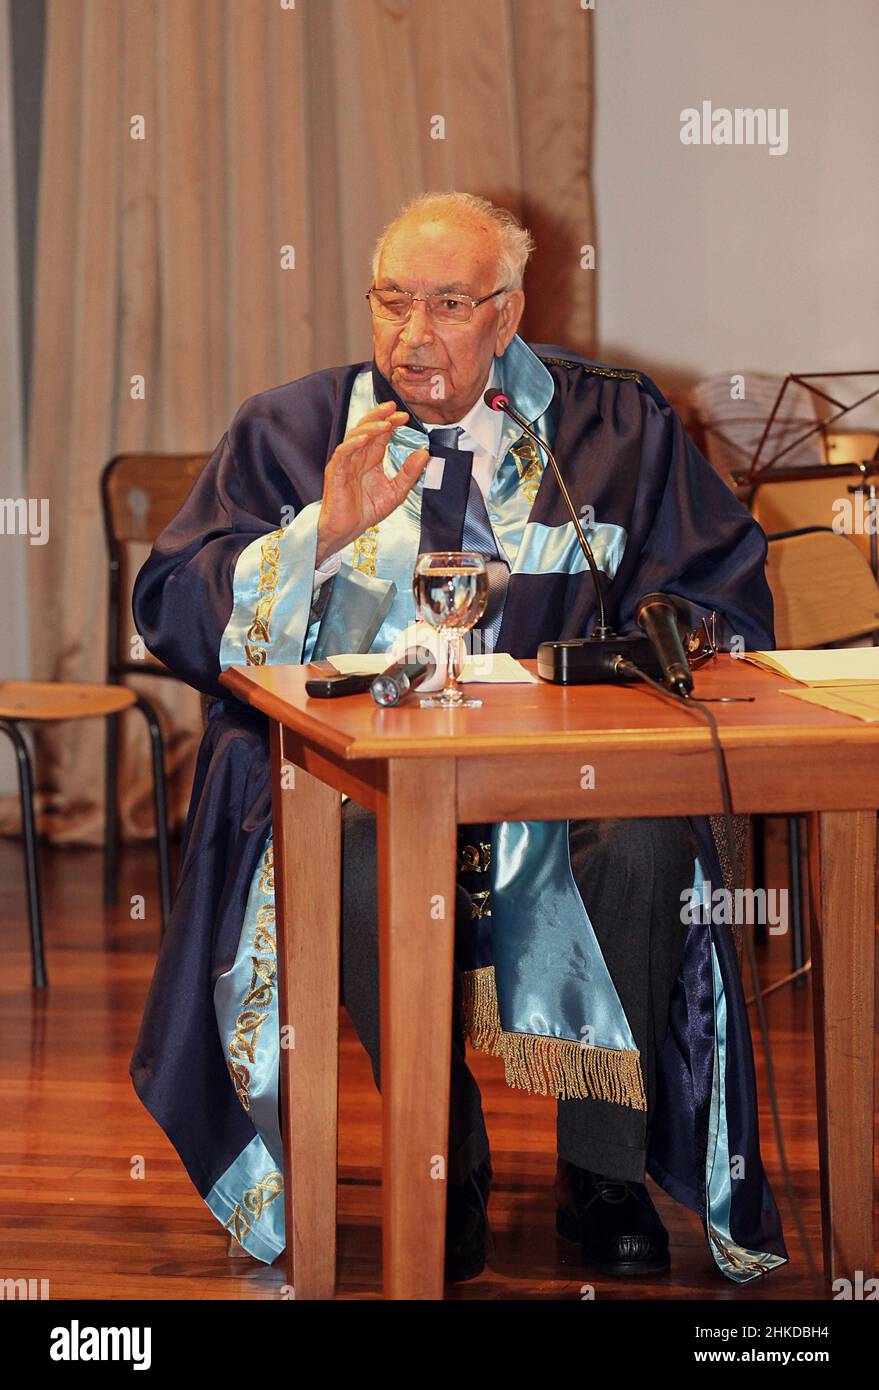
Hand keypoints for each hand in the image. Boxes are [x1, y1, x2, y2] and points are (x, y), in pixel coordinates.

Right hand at [315, 401, 429, 566]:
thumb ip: (409, 473)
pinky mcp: (336, 472)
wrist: (347, 531)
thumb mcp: (396, 492)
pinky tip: (364, 438)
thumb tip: (424, 454)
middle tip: (394, 409)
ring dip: (370, 427)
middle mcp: (357, 457)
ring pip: (355, 436)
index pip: (381, 435)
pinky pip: (343, 453)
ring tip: (385, 423)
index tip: (405, 417)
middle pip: (366, 428)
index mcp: (371, 460)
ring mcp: (346, 463)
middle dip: (380, 416)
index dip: (391, 423)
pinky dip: (353, 444)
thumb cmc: (365, 512)